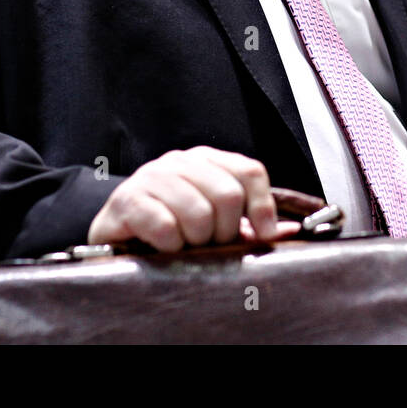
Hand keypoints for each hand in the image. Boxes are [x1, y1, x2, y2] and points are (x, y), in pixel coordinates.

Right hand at [88, 146, 301, 249]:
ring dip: (195, 241)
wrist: (115, 232)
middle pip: (228, 195)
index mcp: (206, 160)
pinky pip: (165, 227)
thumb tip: (291, 230)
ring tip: (184, 246)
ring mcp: (152, 176)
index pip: (250, 172)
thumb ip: (250, 224)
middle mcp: (181, 161)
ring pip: (198, 213)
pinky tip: (162, 247)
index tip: (264, 234)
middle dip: (224, 231)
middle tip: (209, 245)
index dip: (263, 206)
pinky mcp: (128, 199)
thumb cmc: (169, 226)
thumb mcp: (213, 222)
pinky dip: (170, 246)